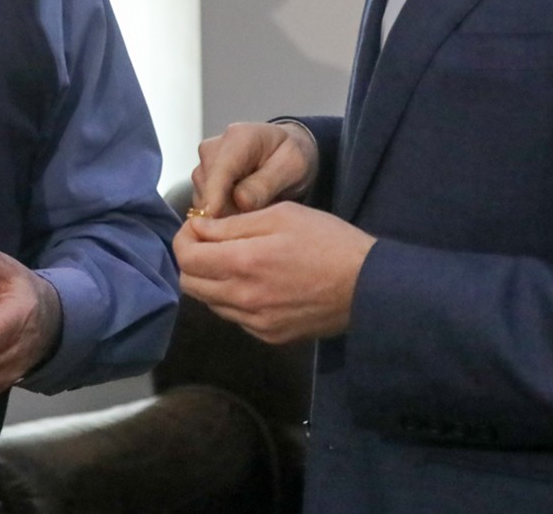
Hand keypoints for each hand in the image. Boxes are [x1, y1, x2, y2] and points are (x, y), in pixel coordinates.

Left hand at [173, 203, 375, 343]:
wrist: (368, 286)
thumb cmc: (327, 241)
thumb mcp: (281, 215)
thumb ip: (232, 224)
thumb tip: (198, 229)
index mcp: (243, 264)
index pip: (186, 258)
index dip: (184, 238)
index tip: (198, 226)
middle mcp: (243, 299)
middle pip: (190, 284)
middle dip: (192, 259)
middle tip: (211, 242)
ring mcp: (256, 323)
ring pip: (209, 302)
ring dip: (211, 280)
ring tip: (235, 260)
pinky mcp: (269, 336)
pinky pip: (234, 317)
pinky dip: (233, 298)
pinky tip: (255, 282)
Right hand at [190, 121, 318, 217]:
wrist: (283, 150)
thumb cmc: (288, 156)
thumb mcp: (291, 167)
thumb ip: (265, 184)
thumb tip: (240, 201)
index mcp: (237, 139)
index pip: (220, 170)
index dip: (215, 197)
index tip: (215, 219)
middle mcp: (212, 149)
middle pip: (208, 190)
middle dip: (231, 210)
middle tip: (261, 211)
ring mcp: (203, 165)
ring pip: (205, 202)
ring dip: (228, 213)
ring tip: (255, 206)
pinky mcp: (200, 182)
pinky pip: (206, 207)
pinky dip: (223, 213)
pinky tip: (243, 206)